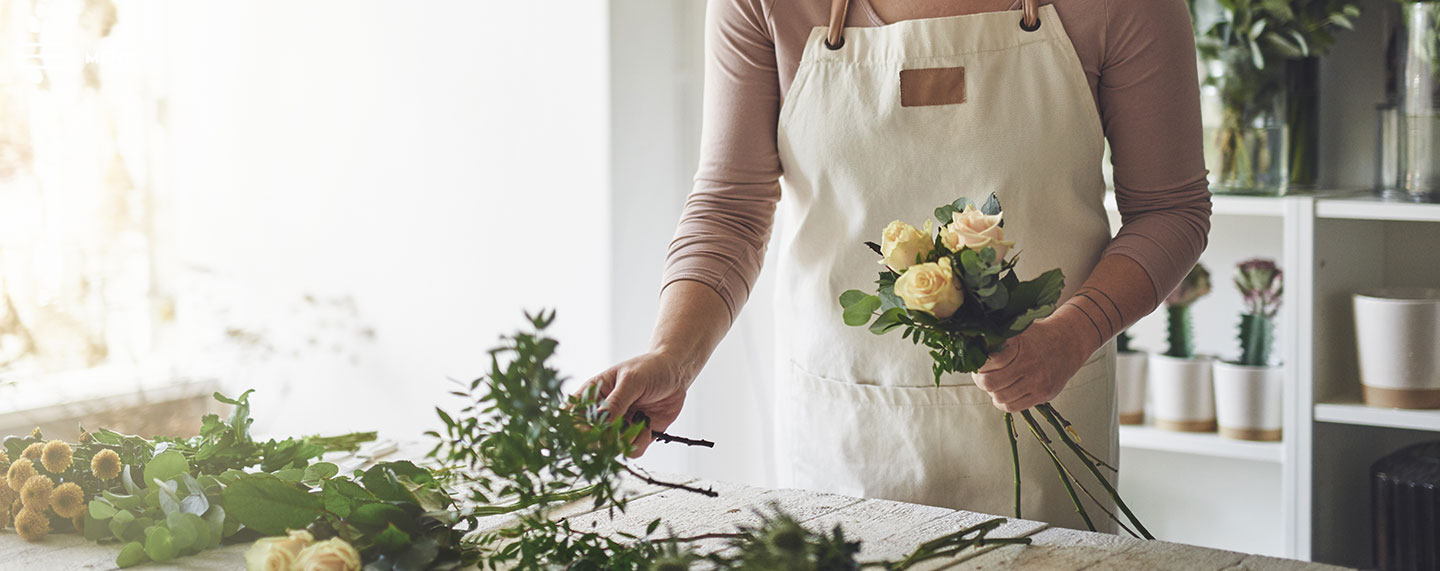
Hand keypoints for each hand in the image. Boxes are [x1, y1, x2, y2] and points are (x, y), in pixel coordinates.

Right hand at [575, 350, 691, 457]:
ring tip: (640, 421)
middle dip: (603, 439)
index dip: (572, 428)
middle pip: (588, 438)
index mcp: (592, 394)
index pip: (570, 415)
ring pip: (609, 448)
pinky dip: (639, 443)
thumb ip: (616, 402)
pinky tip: (648, 426)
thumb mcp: (632, 380)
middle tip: (620, 427)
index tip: (588, 430)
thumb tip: (600, 422)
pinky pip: (630, 451)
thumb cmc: (650, 368)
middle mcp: (602, 413)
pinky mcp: (634, 435)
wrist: (676, 372)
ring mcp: (617, 426)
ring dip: (625, 440)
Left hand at [973, 313, 1091, 412]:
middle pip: (989, 383)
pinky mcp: (1043, 394)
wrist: (1070, 343)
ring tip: (995, 384)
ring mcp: (1037, 381)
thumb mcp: (1019, 329)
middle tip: (981, 375)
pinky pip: (1013, 407)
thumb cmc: (1038, 336)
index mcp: (1020, 345)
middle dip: (980, 380)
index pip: (989, 360)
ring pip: (1000, 397)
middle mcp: (1029, 364)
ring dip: (992, 392)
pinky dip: (1003, 402)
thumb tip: (971, 344)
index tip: (975, 361)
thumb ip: (997, 338)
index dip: (977, 363)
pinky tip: (1004, 393)